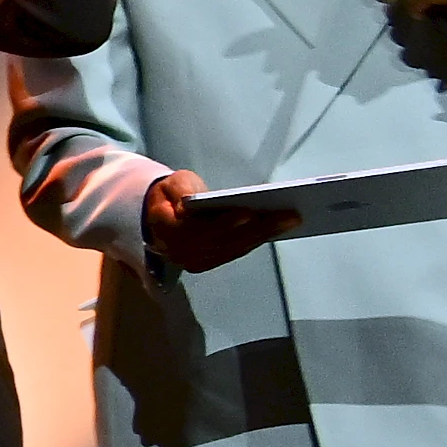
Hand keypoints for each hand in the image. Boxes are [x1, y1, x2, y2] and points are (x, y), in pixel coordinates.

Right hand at [141, 172, 287, 274]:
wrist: (156, 217)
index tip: (249, 213)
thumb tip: (192, 202)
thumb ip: (180, 190)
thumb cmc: (168, 195)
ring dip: (265, 235)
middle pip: (225, 241)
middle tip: (289, 215)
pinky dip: (258, 240)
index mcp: (167, 230)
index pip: (199, 229)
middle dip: (259, 228)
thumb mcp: (170, 183)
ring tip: (290, 220)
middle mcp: (181, 252)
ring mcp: (195, 261)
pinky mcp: (209, 262)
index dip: (225, 223)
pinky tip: (278, 228)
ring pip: (234, 248)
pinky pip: (237, 251)